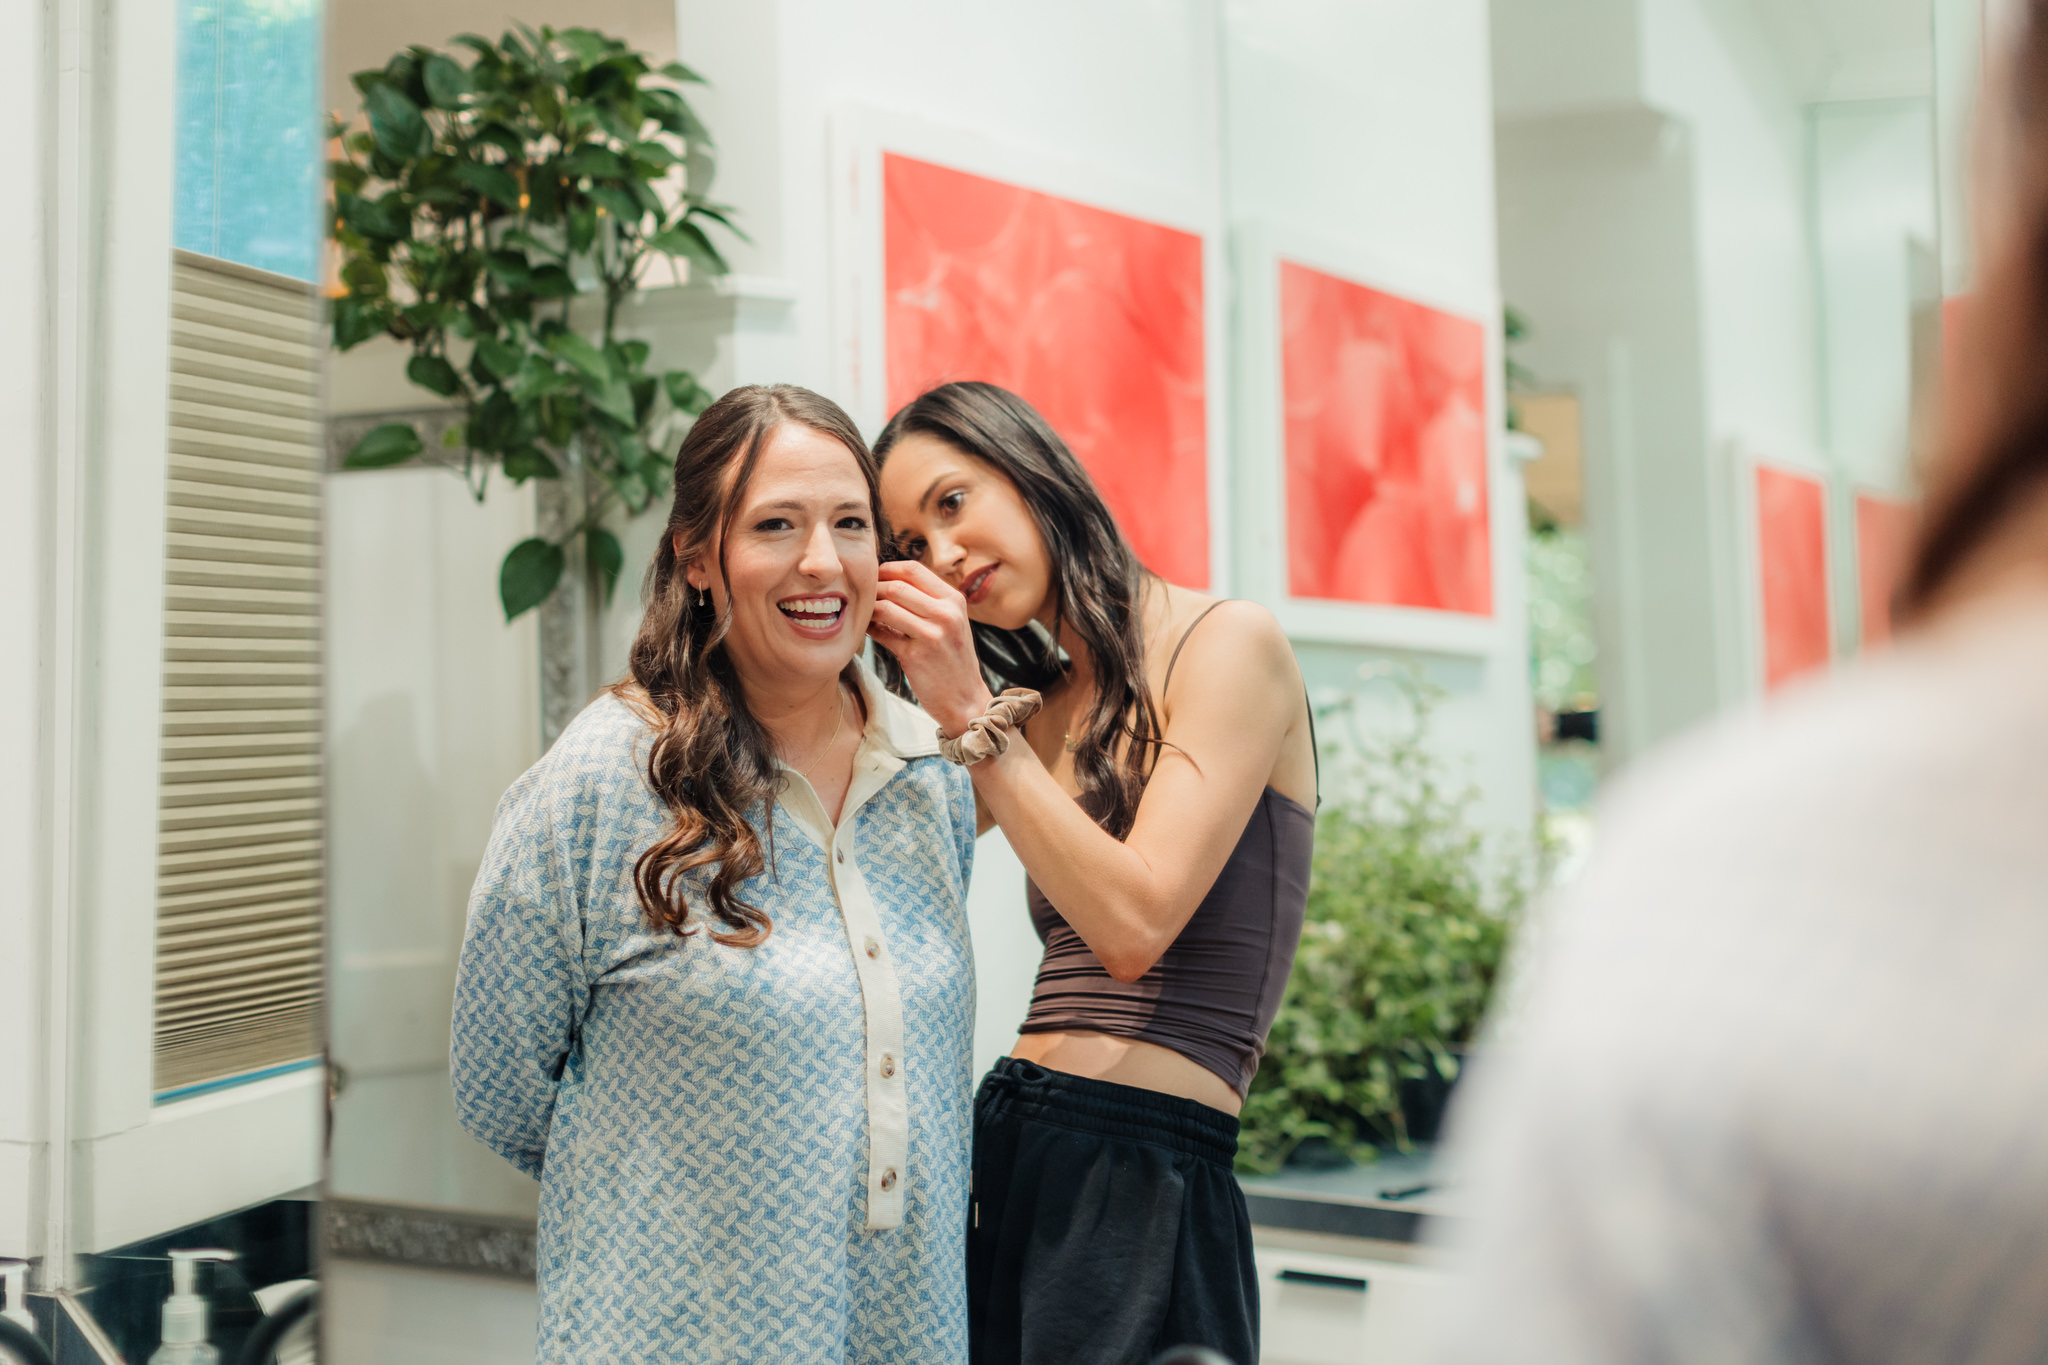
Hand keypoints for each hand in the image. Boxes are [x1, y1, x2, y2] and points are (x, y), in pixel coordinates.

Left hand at [868, 561, 993, 735]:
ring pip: (886, 607)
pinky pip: (882, 633)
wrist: (965, 699)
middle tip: (864, 597)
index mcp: (954, 600)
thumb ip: (927, 600)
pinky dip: (870, 628)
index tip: (875, 577)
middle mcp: (946, 614)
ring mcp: (931, 634)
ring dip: (869, 608)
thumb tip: (888, 580)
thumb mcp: (951, 622)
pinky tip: (868, 630)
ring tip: (865, 613)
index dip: (888, 569)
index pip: (914, 569)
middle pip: (897, 586)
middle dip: (874, 589)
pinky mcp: (915, 656)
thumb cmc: (952, 659)